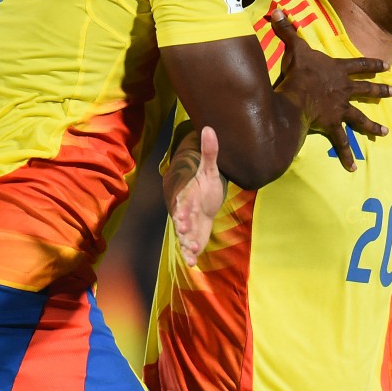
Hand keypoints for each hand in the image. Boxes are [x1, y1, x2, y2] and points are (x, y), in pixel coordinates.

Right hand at [164, 126, 225, 266]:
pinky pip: (189, 247)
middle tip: (185, 231)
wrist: (205, 203)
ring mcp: (187, 226)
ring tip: (191, 250)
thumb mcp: (210, 169)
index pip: (183, 200)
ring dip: (186, 243)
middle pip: (182, 219)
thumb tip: (209, 127)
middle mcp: (184, 212)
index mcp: (187, 195)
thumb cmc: (206, 186)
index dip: (183, 206)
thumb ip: (210, 151)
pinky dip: (190, 255)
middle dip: (183, 225)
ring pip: (184, 235)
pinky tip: (192, 263)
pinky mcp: (192, 238)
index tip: (182, 211)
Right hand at [268, 9, 391, 171]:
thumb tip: (277, 10)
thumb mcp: (295, 48)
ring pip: (360, 118)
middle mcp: (344, 90)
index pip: (359, 65)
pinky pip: (341, 143)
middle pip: (365, 90)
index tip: (386, 66)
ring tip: (384, 133)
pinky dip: (346, 155)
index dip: (372, 65)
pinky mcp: (332, 125)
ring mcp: (340, 109)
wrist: (297, 95)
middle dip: (379, 91)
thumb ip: (288, 30)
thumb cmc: (298, 72)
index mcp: (338, 71)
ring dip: (372, 126)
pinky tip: (353, 167)